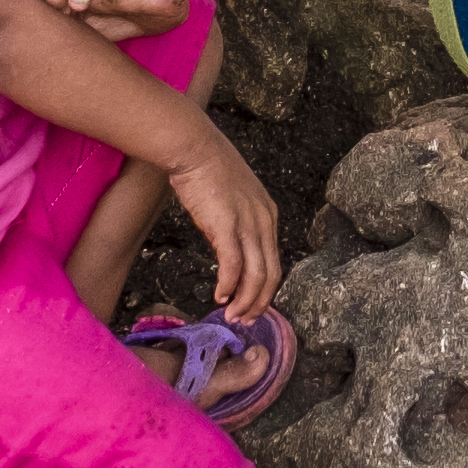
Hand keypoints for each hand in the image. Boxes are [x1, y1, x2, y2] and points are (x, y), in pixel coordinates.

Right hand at [171, 132, 283, 314]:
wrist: (193, 147)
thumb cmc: (207, 169)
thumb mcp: (231, 201)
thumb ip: (234, 227)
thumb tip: (227, 255)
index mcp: (268, 215)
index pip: (274, 261)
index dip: (264, 289)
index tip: (252, 305)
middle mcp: (264, 221)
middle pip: (270, 273)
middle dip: (258, 302)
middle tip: (245, 320)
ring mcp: (247, 223)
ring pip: (256, 274)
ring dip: (245, 300)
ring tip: (232, 315)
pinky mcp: (226, 224)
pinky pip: (233, 264)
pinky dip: (228, 285)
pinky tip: (220, 295)